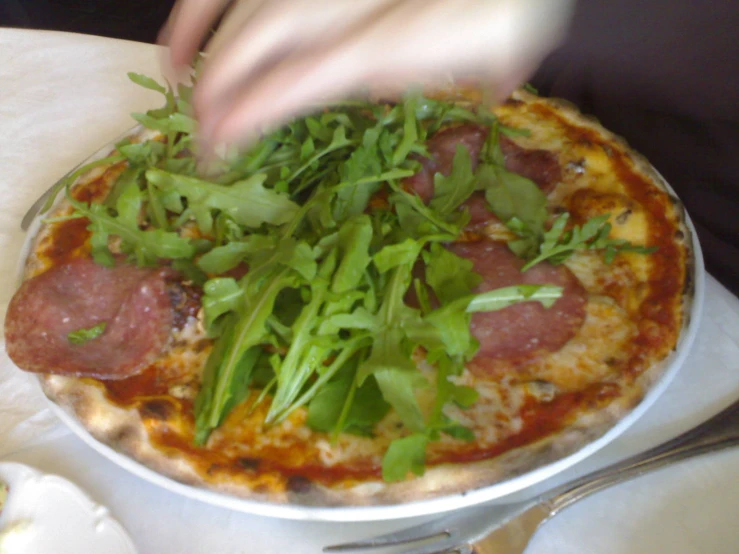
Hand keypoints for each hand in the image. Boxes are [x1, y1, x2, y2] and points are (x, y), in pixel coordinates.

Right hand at [162, 0, 573, 145]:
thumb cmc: (519, 2)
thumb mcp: (496, 55)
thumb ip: (424, 74)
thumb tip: (368, 79)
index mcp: (403, 34)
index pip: (303, 77)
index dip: (251, 109)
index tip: (218, 141)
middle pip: (263, 36)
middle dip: (218, 85)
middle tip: (197, 129)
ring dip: (203, 33)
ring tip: (175, 74)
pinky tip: (205, 17)